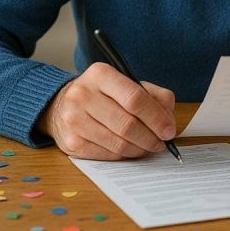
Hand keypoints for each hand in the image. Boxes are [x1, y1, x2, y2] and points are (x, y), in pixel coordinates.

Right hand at [38, 62, 175, 159]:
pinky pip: (108, 155)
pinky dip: (125, 156)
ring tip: (148, 146)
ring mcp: (74, 120)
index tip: (169, 130)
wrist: (61, 106)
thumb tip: (169, 121)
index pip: (135, 98)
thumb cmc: (102, 95)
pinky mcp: (71, 142)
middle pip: (128, 124)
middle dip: (151, 137)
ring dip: (140, 149)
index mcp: (100, 74)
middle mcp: (83, 94)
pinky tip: (131, 150)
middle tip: (161, 142)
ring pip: (119, 143)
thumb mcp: (126, 84)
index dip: (156, 117)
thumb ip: (153, 96)